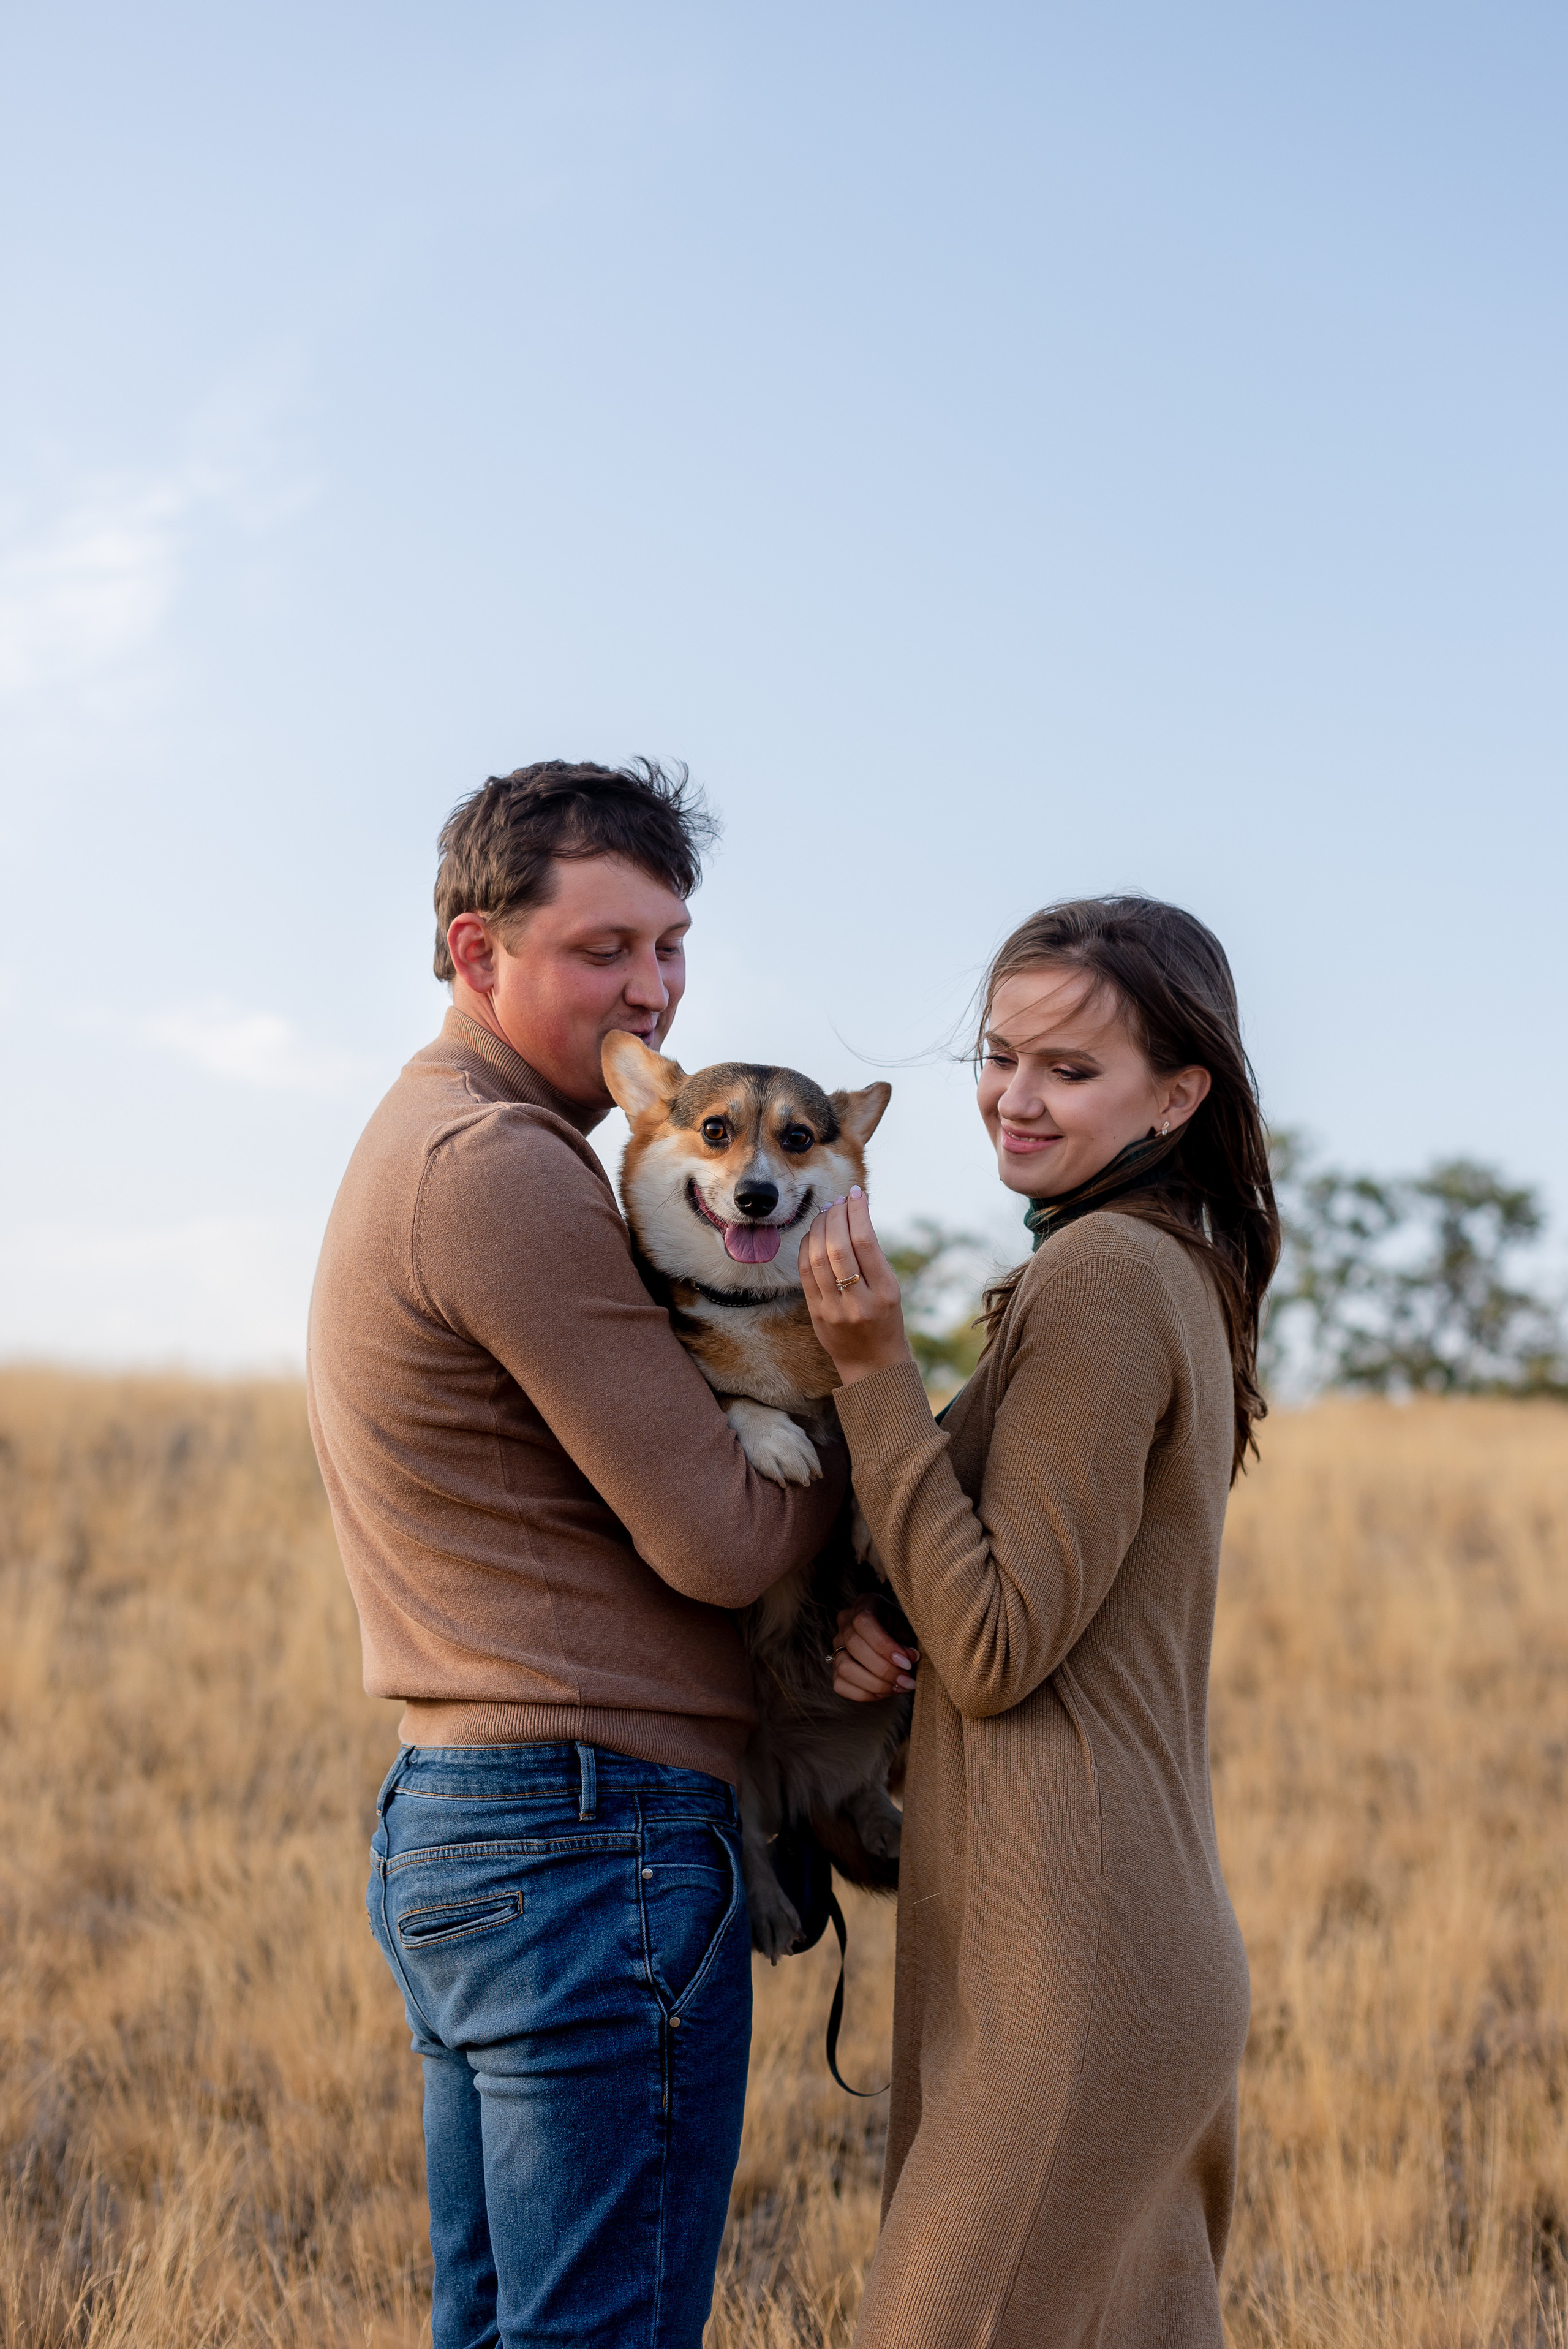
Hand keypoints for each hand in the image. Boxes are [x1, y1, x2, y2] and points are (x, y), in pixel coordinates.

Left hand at [799, 1188, 912, 1386]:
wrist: (872, 1365)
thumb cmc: (886, 1322)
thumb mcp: (891, 1290)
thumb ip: (873, 1258)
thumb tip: (853, 1216)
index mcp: (885, 1292)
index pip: (866, 1242)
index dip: (858, 1212)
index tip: (857, 1194)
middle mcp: (859, 1300)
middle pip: (839, 1246)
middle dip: (836, 1216)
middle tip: (839, 1200)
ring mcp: (834, 1308)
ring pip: (818, 1257)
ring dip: (820, 1227)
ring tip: (827, 1212)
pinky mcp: (817, 1313)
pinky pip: (806, 1273)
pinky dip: (808, 1247)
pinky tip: (814, 1234)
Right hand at [830, 1599, 917, 1702]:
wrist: (895, 1638)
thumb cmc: (903, 1630)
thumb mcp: (909, 1628)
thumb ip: (909, 1642)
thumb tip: (910, 1659)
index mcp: (865, 1603)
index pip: (864, 1622)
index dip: (884, 1646)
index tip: (907, 1662)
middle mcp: (845, 1622)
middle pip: (854, 1646)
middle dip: (884, 1669)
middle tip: (907, 1681)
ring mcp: (836, 1645)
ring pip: (844, 1668)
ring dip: (875, 1684)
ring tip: (898, 1688)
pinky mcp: (835, 1667)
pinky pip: (840, 1685)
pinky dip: (865, 1694)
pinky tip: (884, 1692)